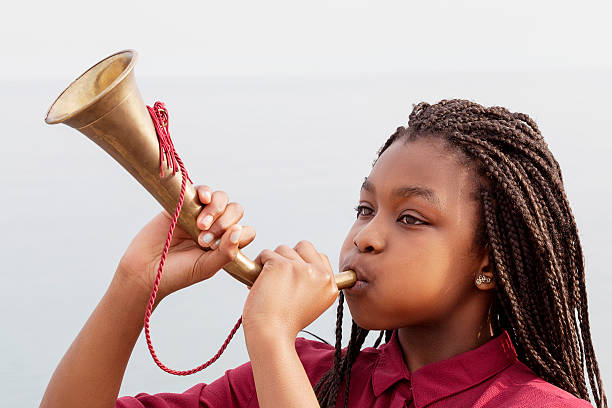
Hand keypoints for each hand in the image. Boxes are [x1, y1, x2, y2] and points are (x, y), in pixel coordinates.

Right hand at [116, 185, 254, 303]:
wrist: (144, 270)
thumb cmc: (177, 273)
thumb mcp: (206, 267)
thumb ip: (226, 252)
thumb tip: (239, 231)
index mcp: (225, 243)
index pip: (245, 231)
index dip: (239, 234)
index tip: (218, 247)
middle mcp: (216, 227)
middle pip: (235, 211)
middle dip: (225, 222)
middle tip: (205, 239)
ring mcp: (199, 214)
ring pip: (221, 198)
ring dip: (216, 209)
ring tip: (200, 225)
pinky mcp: (183, 204)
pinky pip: (201, 190)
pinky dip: (206, 191)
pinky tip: (203, 199)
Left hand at [242, 241, 337, 340]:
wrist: (271, 335)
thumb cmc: (285, 323)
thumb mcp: (312, 303)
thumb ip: (314, 282)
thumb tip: (300, 262)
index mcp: (331, 284)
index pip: (320, 256)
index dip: (302, 263)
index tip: (292, 278)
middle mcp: (320, 274)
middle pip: (303, 247)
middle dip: (288, 257)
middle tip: (279, 277)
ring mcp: (301, 268)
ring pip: (283, 249)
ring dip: (272, 262)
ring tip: (267, 282)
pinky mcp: (281, 265)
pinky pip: (266, 253)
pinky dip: (258, 265)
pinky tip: (258, 282)